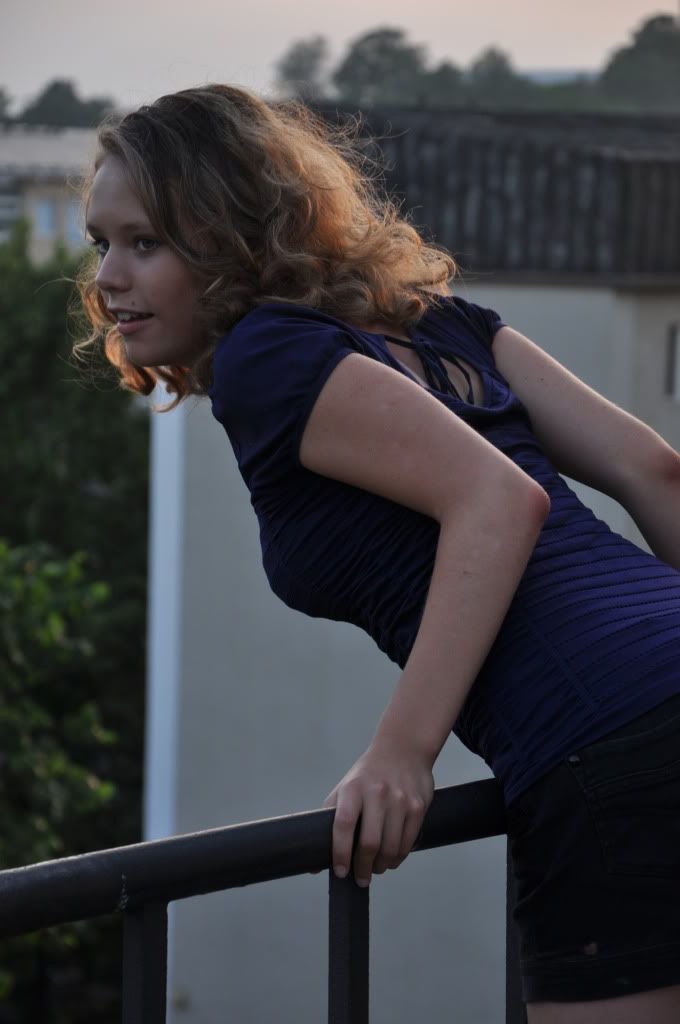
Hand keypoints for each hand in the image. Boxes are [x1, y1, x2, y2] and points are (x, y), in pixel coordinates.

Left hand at [322, 736, 433, 887]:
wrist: (403, 749)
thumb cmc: (368, 775)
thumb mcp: (345, 788)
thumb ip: (329, 820)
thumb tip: (314, 862)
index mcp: (353, 788)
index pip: (343, 825)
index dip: (340, 852)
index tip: (340, 872)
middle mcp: (377, 793)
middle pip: (369, 843)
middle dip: (363, 868)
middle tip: (361, 878)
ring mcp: (400, 799)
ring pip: (390, 847)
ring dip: (382, 866)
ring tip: (376, 869)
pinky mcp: (418, 806)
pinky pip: (407, 842)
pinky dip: (398, 857)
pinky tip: (391, 859)